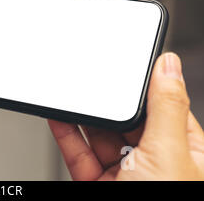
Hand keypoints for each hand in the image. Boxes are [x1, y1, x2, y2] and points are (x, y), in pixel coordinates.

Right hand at [49, 52, 203, 179]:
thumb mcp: (169, 153)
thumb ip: (166, 107)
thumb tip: (168, 65)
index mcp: (185, 152)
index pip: (166, 106)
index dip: (146, 84)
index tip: (128, 62)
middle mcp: (154, 162)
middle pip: (128, 120)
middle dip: (109, 102)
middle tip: (92, 80)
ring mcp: (122, 173)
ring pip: (99, 135)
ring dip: (84, 115)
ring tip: (70, 94)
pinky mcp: (94, 181)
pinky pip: (77, 152)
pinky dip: (65, 133)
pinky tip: (58, 116)